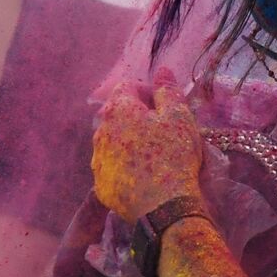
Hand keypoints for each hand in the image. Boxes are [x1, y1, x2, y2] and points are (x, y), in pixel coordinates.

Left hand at [92, 70, 204, 222]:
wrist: (162, 205)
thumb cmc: (173, 155)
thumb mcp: (179, 117)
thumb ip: (168, 90)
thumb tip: (161, 70)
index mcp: (118, 110)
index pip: (127, 86)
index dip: (148, 91)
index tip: (165, 105)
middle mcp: (100, 131)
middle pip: (118, 113)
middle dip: (138, 115)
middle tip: (163, 129)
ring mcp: (97, 159)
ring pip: (114, 140)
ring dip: (130, 140)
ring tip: (155, 154)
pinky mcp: (100, 183)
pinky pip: (113, 165)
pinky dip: (126, 164)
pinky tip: (145, 174)